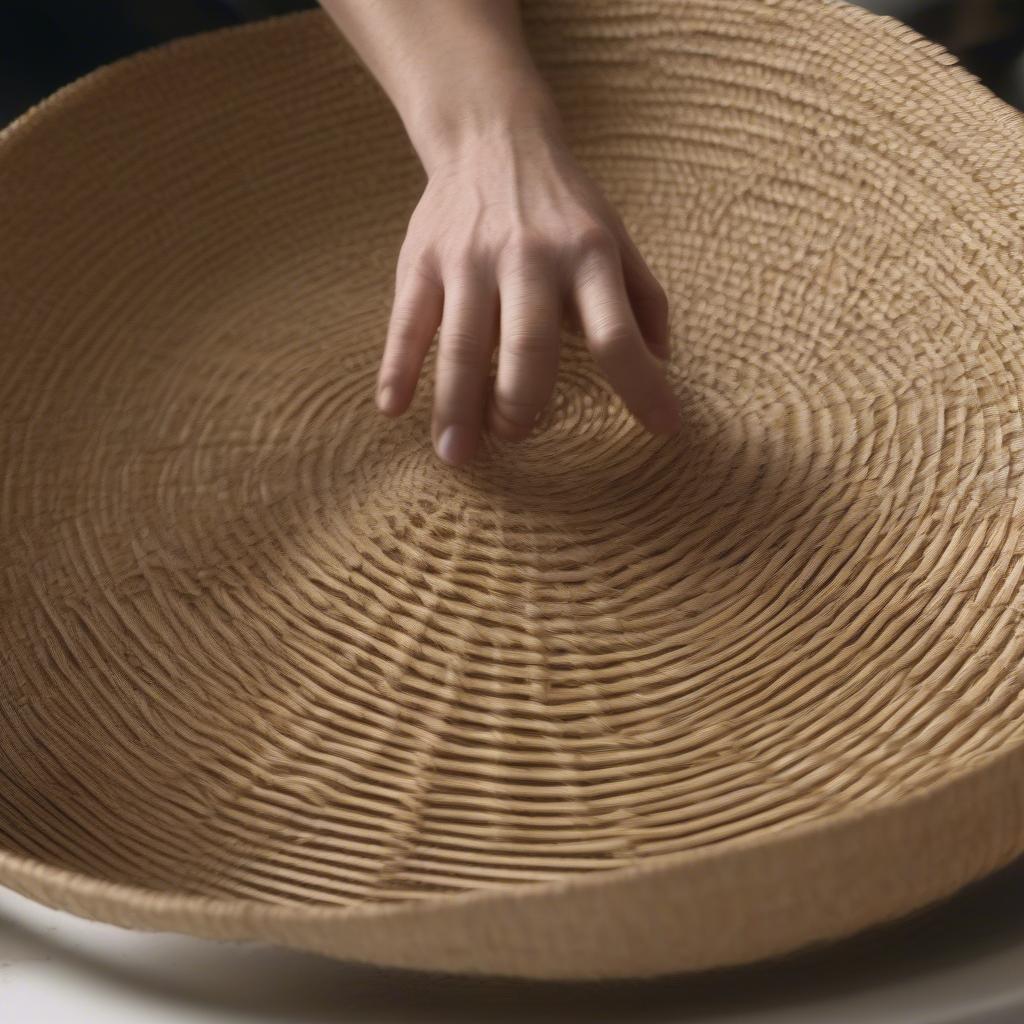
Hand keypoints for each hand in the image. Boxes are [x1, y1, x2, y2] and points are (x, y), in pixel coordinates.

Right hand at [374, 120, 680, 465]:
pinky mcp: (423, 259)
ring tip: (456, 453)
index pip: (618, 336)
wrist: (492, 136)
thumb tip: (664, 361)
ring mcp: (470, 258)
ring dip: (457, 406)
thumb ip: (643, 299)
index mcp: (588, 257)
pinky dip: (397, 368)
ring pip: (463, 344)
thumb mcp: (615, 238)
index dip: (642, 389)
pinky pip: (407, 322)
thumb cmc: (563, 207)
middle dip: (521, 405)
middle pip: (529, 347)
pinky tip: (393, 408)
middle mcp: (530, 257)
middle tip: (513, 437)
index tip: (662, 430)